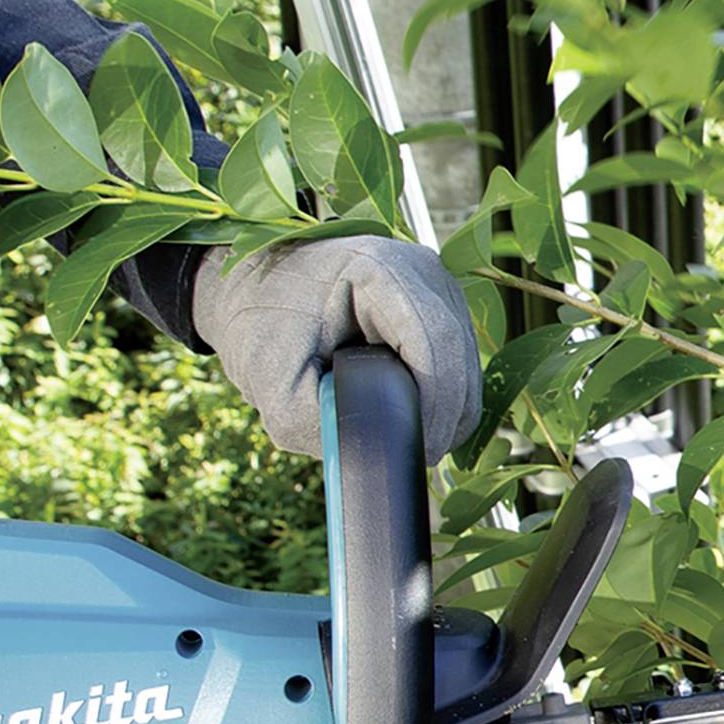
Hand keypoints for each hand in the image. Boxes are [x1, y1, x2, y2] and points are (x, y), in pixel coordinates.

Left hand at [193, 237, 482, 462]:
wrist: (255, 294)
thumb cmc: (261, 333)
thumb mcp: (278, 395)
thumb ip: (330, 429)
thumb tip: (385, 455)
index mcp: (377, 270)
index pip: (434, 345)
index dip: (435, 408)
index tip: (415, 450)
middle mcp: (418, 266)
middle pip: (459, 355)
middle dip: (444, 417)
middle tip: (413, 456)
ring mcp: (435, 282)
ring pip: (467, 362)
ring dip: (445, 409)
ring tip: (404, 435)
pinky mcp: (441, 303)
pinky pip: (461, 361)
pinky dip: (445, 398)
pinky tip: (411, 414)